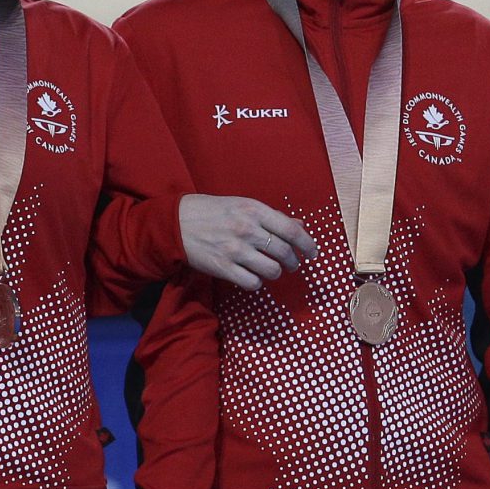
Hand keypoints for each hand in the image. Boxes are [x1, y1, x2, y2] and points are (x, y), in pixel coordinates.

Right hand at [178, 194, 316, 290]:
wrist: (176, 223)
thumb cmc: (212, 211)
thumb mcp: (242, 205)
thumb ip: (271, 216)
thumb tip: (299, 225)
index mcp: (254, 210)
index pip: (291, 229)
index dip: (307, 244)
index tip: (313, 252)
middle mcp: (247, 229)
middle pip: (284, 252)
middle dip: (293, 262)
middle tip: (292, 264)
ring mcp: (235, 250)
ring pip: (271, 270)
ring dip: (276, 273)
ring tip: (272, 270)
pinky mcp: (223, 268)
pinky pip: (252, 283)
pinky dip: (257, 282)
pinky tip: (253, 276)